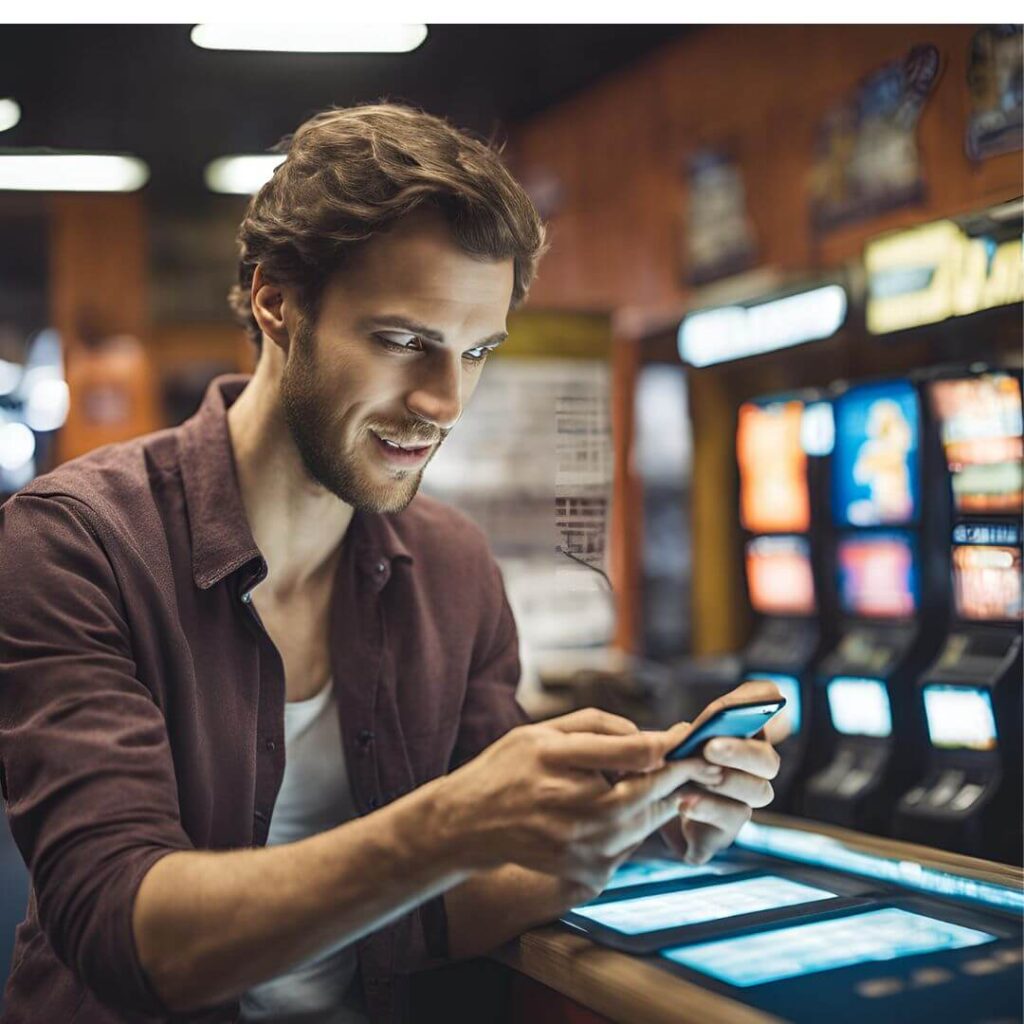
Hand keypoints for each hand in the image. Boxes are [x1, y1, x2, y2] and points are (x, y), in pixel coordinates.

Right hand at [435, 708, 724, 898]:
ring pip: (648, 820)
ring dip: (657, 799)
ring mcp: (585, 848)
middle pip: (653, 791)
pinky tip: (615, 810)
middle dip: (677, 773)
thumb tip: (647, 737)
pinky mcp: (589, 872)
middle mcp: (576, 810)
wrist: (469, 827)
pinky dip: (635, 825)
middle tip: (695, 759)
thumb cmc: (507, 769)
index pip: (636, 754)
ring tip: (649, 779)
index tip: (687, 735)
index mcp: (561, 765)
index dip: (669, 744)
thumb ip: (597, 726)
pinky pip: (632, 844)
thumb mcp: (541, 731)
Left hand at [660, 681, 782, 864]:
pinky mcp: (720, 836)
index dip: (763, 700)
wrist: (641, 818)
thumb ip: (681, 738)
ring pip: (755, 793)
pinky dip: (706, 811)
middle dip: (741, 752)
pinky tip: (684, 803)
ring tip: (694, 777)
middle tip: (710, 747)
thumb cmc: (659, 771)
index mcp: (739, 736)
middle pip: (768, 760)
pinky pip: (726, 826)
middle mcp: (751, 772)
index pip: (765, 707)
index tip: (756, 697)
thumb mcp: (665, 746)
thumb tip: (686, 735)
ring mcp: (740, 805)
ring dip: (723, 782)